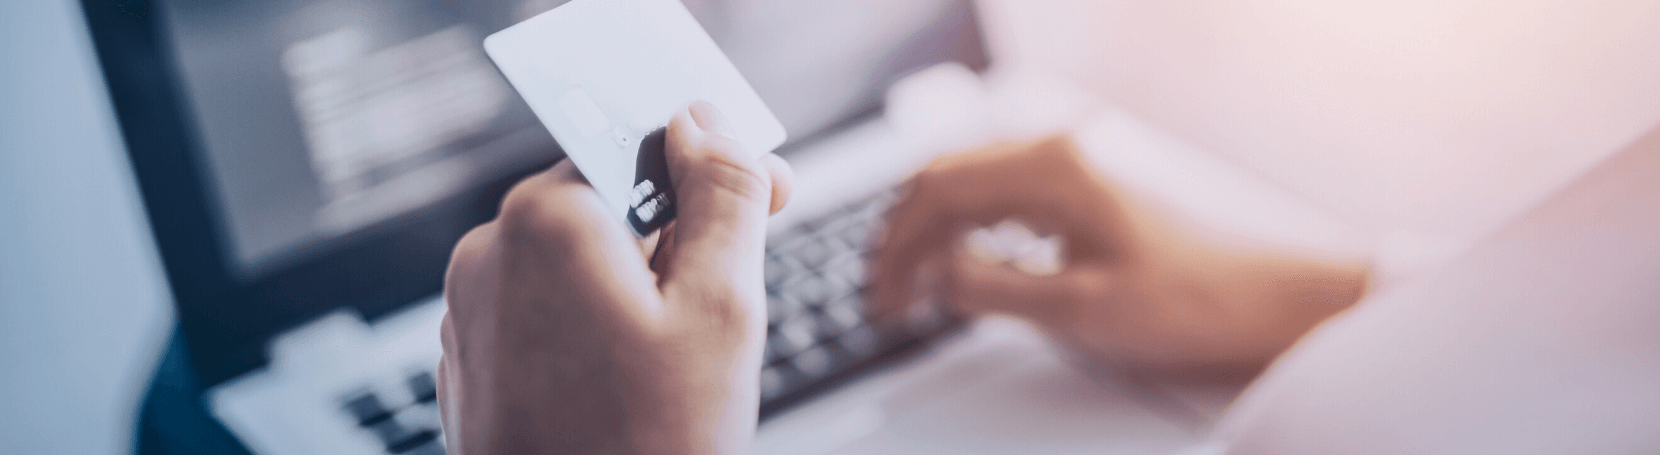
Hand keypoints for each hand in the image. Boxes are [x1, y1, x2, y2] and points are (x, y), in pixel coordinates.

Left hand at [437, 102, 792, 454]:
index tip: (764, 202)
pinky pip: (546, 314)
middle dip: (677, 242)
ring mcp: (470, 312)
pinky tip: (628, 389)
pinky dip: (594, 332)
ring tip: (670, 367)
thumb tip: (704, 123)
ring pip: (580, 263)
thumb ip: (722, 196)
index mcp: (546, 221)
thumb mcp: (721, 308)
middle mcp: (490, 253)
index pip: (642, 143)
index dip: (712, 169)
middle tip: (721, 312)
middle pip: (610, 205)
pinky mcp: (473, 361)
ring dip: (637, 291)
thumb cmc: (651, 449)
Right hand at [872, 135, 1368, 376]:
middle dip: (910, 235)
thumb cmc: (1211, 296)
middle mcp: (1071, 144)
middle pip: (955, 175)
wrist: (1305, 290)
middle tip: (891, 294)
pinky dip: (990, 221)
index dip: (895, 249)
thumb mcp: (1083, 309)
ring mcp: (1098, 154)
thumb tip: (940, 277)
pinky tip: (990, 259)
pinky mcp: (1119, 174)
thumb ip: (994, 287)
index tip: (883, 299)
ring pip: (988, 178)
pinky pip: (1027, 185)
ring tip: (929, 283)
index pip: (938, 191)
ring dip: (949, 227)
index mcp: (1055, 166)